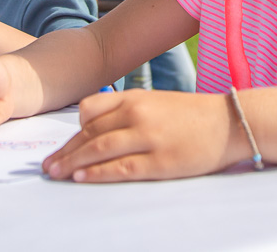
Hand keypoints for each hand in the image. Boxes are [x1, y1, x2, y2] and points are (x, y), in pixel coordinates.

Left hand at [42, 89, 239, 182]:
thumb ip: (127, 111)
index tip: (62, 147)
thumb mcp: (155, 102)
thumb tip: (95, 130)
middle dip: (65, 151)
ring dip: (72, 163)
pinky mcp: (160, 161)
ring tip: (56, 174)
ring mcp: (148, 137)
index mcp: (134, 98)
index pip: (89, 111)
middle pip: (89, 133)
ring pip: (99, 150)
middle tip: (47, 166)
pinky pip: (121, 167)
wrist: (230, 122)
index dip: (72, 131)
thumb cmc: (191, 115)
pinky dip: (97, 173)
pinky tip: (82, 178)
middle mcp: (137, 113)